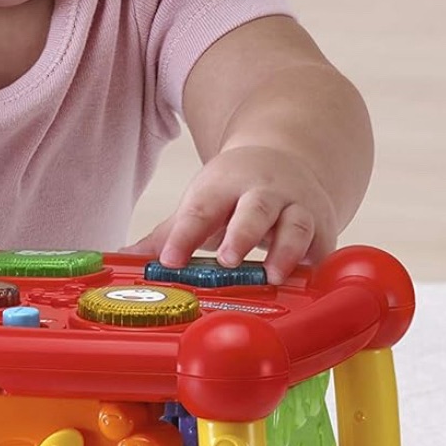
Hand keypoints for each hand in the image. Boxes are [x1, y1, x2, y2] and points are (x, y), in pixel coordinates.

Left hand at [130, 146, 337, 285]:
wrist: (288, 157)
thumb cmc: (236, 190)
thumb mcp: (203, 201)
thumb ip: (168, 234)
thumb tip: (122, 259)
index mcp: (225, 184)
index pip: (202, 208)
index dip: (184, 236)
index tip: (168, 262)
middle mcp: (264, 192)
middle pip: (255, 209)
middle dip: (242, 234)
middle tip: (227, 259)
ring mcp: (297, 207)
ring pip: (296, 225)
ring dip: (286, 250)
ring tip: (273, 275)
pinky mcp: (323, 228)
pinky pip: (323, 248)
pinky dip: (316, 267)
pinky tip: (309, 288)